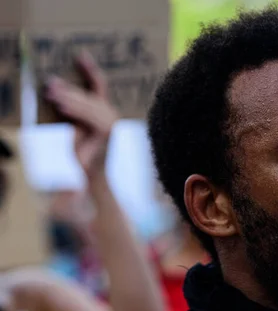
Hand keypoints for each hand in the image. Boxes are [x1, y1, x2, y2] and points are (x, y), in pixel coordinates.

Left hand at [45, 52, 118, 181]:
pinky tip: (62, 107)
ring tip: (51, 94)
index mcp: (105, 111)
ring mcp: (111, 124)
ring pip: (88, 106)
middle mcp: (112, 116)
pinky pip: (89, 118)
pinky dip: (74, 112)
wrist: (91, 175)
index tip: (80, 55)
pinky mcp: (107, 133)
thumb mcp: (77, 127)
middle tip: (51, 83)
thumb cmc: (83, 153)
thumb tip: (58, 88)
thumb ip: (75, 110)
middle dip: (69, 90)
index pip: (98, 85)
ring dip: (68, 99)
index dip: (90, 69)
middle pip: (90, 96)